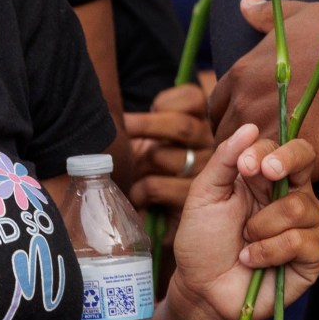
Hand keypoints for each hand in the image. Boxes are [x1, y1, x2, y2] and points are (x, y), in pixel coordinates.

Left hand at [126, 83, 216, 212]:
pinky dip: (139, 190)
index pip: (194, 98)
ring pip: (163, 156)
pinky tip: (138, 195)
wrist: (163, 222)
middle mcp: (210, 145)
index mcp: (203, 123)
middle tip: (123, 130)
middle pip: (181, 127)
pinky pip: (155, 187)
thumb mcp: (147, 137)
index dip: (168, 101)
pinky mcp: (189, 201)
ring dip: (140, 163)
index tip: (153, 108)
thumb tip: (108, 97)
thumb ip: (141, 119)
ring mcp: (203, 174)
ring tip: (131, 170)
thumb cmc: (148, 169)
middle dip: (145, 126)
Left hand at [168, 123, 318, 319]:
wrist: (203, 291)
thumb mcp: (205, 196)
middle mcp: (294, 196)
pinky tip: (254, 260)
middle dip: (284, 162)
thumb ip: (225, 160)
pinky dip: (270, 251)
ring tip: (245, 242)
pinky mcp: (314, 256)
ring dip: (263, 226)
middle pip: (307, 160)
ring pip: (301, 207)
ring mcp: (308, 226)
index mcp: (269, 179)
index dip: (272, 150)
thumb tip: (249, 126)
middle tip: (263, 175)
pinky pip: (302, 241)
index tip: (247, 166)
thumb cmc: (203, 243)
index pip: (286, 147)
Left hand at [209, 0, 318, 180]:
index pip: (217, 103)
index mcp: (244, 72)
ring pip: (244, 157)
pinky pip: (271, 173)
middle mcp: (247, 103)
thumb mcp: (304, 16)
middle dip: (238, 140)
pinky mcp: (289, 158)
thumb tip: (243, 3)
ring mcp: (267, 133)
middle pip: (226, 133)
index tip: (249, 117)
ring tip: (274, 160)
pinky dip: (276, 173)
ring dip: (254, 160)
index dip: (231, 112)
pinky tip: (291, 168)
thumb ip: (269, 15)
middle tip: (262, 142)